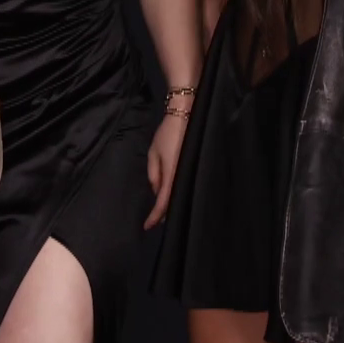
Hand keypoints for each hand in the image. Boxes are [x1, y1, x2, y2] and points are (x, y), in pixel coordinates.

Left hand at [144, 112, 187, 228]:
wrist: (187, 116)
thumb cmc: (168, 134)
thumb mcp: (154, 153)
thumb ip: (154, 174)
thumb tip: (156, 192)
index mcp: (172, 175)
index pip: (163, 203)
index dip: (155, 216)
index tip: (147, 226)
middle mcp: (184, 177)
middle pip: (174, 203)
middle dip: (164, 214)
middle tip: (154, 222)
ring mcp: (191, 173)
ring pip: (181, 196)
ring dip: (173, 205)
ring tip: (163, 213)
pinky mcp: (196, 169)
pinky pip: (186, 186)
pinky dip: (179, 194)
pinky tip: (176, 197)